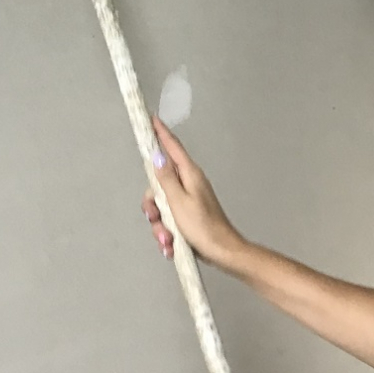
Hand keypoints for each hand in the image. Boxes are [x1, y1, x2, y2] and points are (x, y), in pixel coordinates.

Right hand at [142, 117, 244, 271]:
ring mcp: (188, 200)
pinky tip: (172, 246)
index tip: (151, 119)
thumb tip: (157, 156)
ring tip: (168, 240)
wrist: (222, 253)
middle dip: (152, 206)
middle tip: (156, 219)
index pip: (172, 147)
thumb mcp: (178, 202)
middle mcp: (188, 184)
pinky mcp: (187, 216)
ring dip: (160, 226)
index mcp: (189, 175)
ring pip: (161, 206)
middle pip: (158, 184)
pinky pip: (169, 220)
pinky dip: (167, 234)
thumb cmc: (203, 228)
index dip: (160, 133)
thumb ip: (165, 179)